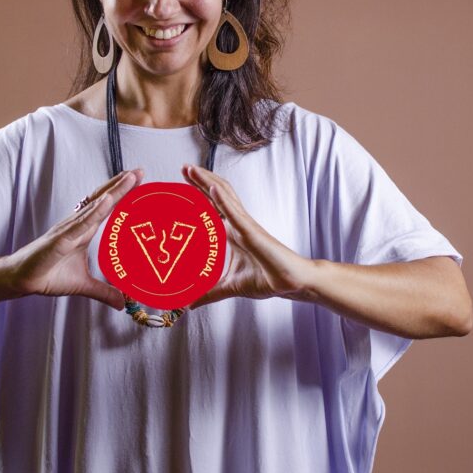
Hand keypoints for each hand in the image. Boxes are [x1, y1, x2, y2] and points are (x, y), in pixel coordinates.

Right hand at [7, 168, 143, 309]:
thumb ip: (103, 291)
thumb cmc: (48, 275)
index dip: (121, 193)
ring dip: (112, 192)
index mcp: (83, 230)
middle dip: (120, 185)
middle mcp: (77, 225)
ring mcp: (68, 230)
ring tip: (128, 179)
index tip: (138, 180)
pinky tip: (106, 202)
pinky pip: (80, 224)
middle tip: (139, 170)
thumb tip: (122, 303)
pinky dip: (94, 212)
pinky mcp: (60, 240)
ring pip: (94, 207)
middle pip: (102, 199)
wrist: (21, 279)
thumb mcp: (83, 285)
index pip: (106, 207)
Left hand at [182, 164, 313, 308]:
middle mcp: (237, 224)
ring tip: (192, 169)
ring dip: (207, 181)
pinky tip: (211, 187)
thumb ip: (210, 293)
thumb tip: (190, 304)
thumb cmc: (267, 279)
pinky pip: (235, 212)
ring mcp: (244, 225)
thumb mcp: (230, 287)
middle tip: (183, 167)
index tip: (181, 183)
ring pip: (224, 196)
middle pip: (216, 195)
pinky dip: (222, 199)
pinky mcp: (252, 232)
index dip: (198, 193)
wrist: (291, 283)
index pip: (211, 207)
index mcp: (231, 233)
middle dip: (199, 180)